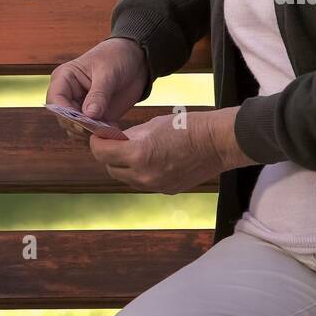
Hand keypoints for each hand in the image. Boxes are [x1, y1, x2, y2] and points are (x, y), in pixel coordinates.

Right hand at [46, 37, 148, 141]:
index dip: (66, 115)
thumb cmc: (117, 57)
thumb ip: (98, 95)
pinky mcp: (95, 116)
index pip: (55, 102)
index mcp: (64, 79)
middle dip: (80, 126)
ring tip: (108, 130)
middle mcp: (68, 95)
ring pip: (76, 128)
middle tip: (99, 128)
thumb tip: (89, 115)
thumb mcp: (108, 74)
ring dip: (91, 132)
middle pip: (64, 119)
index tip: (83, 122)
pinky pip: (93, 131)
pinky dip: (103, 134)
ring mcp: (81, 107)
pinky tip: (114, 131)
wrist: (137, 60)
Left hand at [89, 106, 256, 193]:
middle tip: (113, 142)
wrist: (218, 143)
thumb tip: (116, 140)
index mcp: (137, 154)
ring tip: (132, 151)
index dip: (97, 142)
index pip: (101, 152)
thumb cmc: (187, 127)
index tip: (98, 135)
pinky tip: (151, 160)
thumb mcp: (153, 125)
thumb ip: (131, 136)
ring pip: (126, 178)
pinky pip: (144, 183)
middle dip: (109, 155)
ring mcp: (155, 185)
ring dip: (124, 166)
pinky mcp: (166, 190)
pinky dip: (141, 172)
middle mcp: (143, 175)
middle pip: (111, 168)